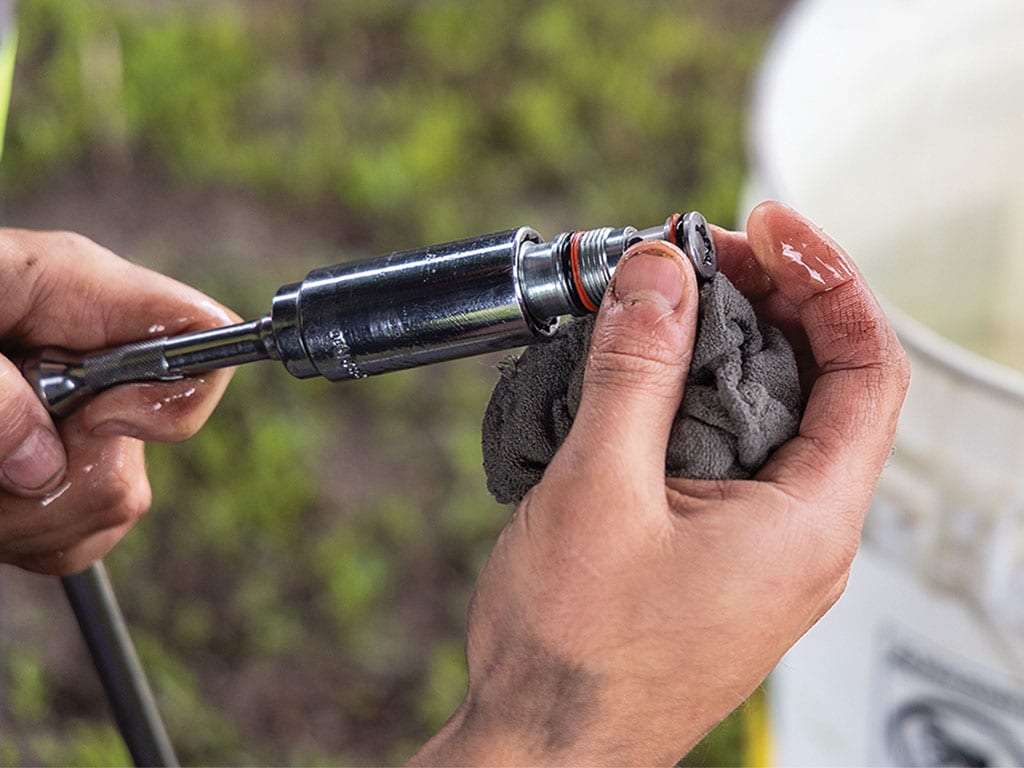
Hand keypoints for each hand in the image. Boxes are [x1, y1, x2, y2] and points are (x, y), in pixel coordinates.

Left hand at [0, 229, 236, 574]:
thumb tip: (42, 468)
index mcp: (76, 293)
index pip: (199, 336)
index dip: (169, 392)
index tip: (95, 420)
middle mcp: (88, 356)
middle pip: (154, 442)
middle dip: (67, 471)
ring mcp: (72, 416)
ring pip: (115, 503)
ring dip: (28, 514)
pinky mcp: (51, 469)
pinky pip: (81, 536)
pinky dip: (29, 537)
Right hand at [410, 201, 910, 764]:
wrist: (543, 751)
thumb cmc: (575, 652)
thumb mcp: (599, 491)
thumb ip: (635, 372)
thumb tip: (660, 271)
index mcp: (806, 520)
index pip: (868, 366)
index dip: (829, 277)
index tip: (767, 225)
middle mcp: (801, 531)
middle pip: (822, 379)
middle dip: (767, 298)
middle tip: (692, 252)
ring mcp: (760, 545)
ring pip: (769, 412)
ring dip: (722, 345)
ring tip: (656, 301)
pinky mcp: (717, 551)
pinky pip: (727, 450)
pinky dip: (692, 395)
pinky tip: (638, 376)